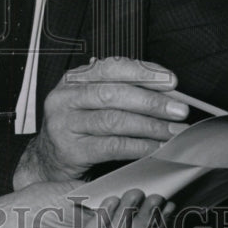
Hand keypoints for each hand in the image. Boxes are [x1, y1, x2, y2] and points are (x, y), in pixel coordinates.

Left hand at [0, 182, 172, 227]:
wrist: (5, 217)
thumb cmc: (37, 205)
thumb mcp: (77, 192)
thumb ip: (104, 191)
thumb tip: (134, 180)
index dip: (155, 220)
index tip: (169, 201)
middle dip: (148, 219)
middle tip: (158, 198)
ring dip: (127, 216)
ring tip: (134, 193)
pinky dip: (103, 220)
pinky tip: (108, 202)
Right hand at [14, 56, 190, 186]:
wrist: (48, 160)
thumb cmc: (78, 126)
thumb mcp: (92, 102)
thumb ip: (121, 90)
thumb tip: (165, 91)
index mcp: (73, 80)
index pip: (109, 68)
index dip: (142, 72)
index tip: (170, 80)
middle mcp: (65, 98)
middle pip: (112, 94)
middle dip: (150, 101)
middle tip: (179, 110)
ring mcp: (65, 124)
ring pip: (114, 120)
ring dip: (150, 126)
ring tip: (173, 131)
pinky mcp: (71, 150)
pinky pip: (112, 146)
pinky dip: (139, 146)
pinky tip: (156, 147)